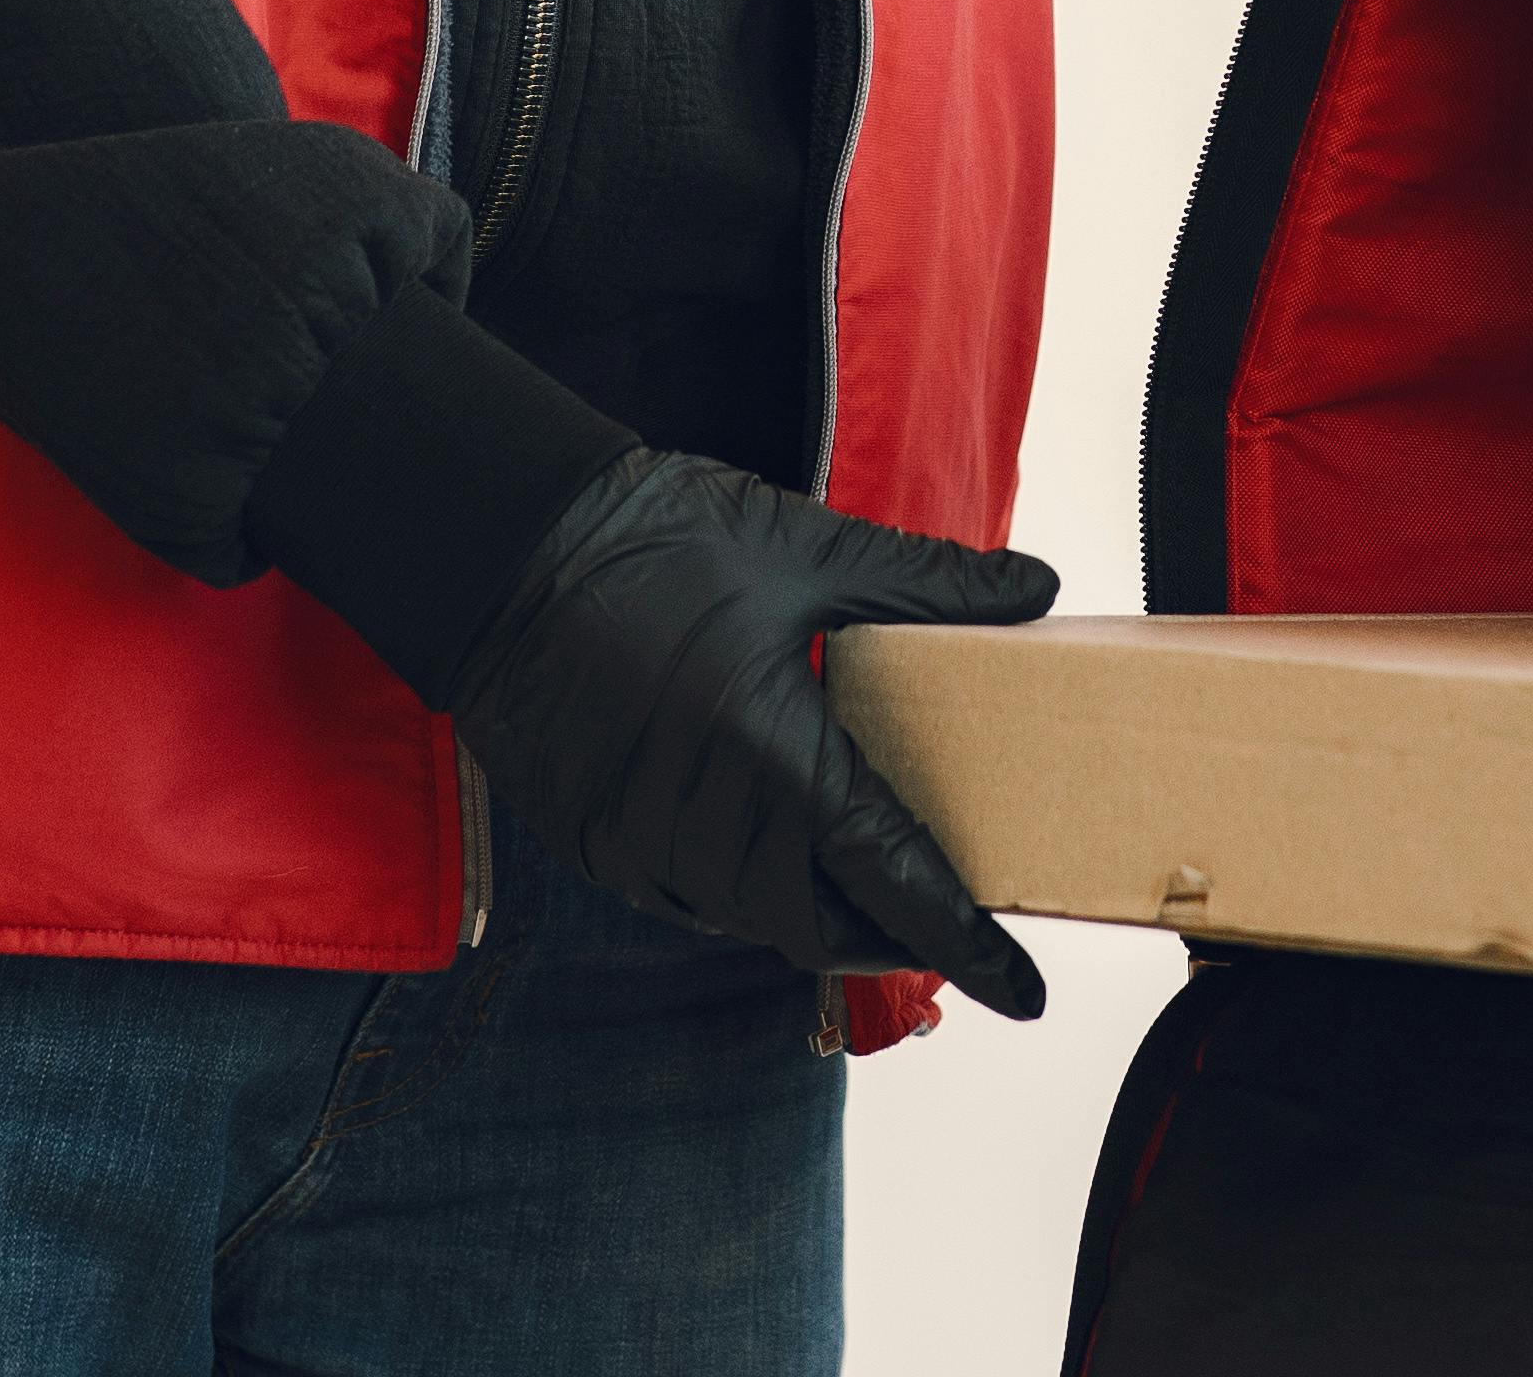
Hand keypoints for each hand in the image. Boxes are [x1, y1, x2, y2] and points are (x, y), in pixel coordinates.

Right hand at [443, 448, 1060, 1015]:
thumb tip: (1035, 587)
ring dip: (825, 916)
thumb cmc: (654, 541)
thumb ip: (929, 582)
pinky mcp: (597, 842)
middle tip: (955, 919)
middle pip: (828, 926)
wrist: (497, 550)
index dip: (968, 943)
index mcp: (773, 756)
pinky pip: (692, 903)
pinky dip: (750, 896)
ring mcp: (640, 844)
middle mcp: (705, 823)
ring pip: (758, 923)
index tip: (1027, 991)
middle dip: (898, 936)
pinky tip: (777, 852)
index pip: (895, 880)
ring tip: (878, 887)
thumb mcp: (808, 549)